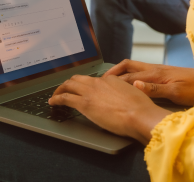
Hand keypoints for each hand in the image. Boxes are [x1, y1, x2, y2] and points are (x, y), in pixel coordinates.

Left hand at [49, 74, 170, 143]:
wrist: (139, 114)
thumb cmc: (140, 108)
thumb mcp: (133, 94)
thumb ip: (124, 93)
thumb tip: (122, 99)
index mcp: (111, 79)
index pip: (94, 80)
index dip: (87, 85)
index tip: (84, 90)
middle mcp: (98, 82)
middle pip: (78, 78)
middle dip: (69, 83)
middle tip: (65, 89)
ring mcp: (90, 92)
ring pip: (69, 85)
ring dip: (60, 89)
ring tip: (56, 95)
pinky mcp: (84, 103)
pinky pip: (65, 98)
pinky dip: (56, 98)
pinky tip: (53, 102)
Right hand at [105, 60, 193, 106]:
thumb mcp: (175, 93)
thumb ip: (155, 89)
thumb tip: (134, 84)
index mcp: (155, 74)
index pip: (129, 76)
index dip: (114, 80)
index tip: (101, 85)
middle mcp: (154, 69)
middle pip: (128, 65)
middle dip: (114, 71)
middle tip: (101, 79)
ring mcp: (158, 70)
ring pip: (134, 67)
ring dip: (121, 71)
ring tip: (110, 79)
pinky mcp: (162, 73)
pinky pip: (141, 70)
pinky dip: (130, 74)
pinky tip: (128, 81)